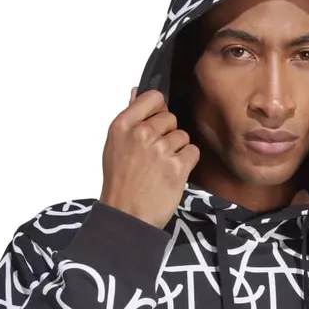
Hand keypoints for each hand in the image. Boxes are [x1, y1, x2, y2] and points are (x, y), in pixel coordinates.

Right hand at [99, 87, 199, 228]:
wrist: (127, 216)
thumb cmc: (120, 185)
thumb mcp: (115, 147)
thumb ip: (130, 119)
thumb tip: (136, 93)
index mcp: (123, 125)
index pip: (153, 97)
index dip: (159, 110)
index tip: (157, 122)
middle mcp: (141, 134)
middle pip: (171, 118)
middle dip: (168, 134)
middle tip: (156, 156)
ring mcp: (160, 149)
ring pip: (183, 136)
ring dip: (178, 151)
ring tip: (162, 167)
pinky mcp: (177, 166)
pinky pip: (193, 152)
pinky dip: (187, 163)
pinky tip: (173, 174)